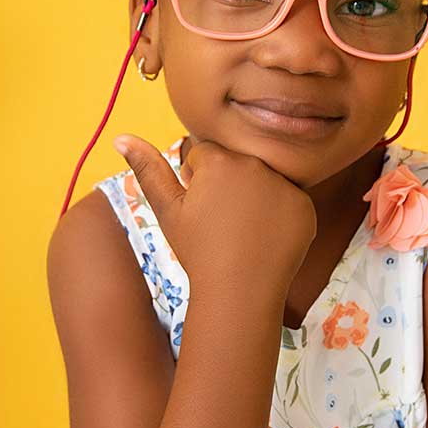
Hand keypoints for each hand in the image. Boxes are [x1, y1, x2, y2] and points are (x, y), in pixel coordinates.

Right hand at [113, 134, 317, 294]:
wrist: (240, 290)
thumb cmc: (198, 251)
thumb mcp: (168, 210)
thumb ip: (147, 169)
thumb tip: (121, 137)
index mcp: (220, 161)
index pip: (205, 153)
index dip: (198, 179)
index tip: (201, 205)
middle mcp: (256, 165)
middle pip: (237, 163)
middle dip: (227, 183)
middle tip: (222, 220)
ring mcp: (285, 185)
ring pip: (263, 179)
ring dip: (254, 195)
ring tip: (242, 229)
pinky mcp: (305, 205)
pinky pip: (288, 199)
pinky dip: (278, 213)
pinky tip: (265, 236)